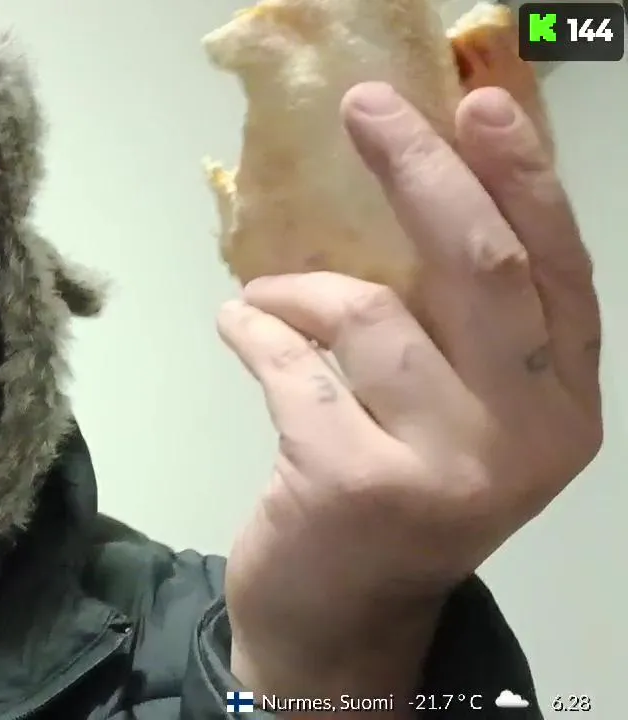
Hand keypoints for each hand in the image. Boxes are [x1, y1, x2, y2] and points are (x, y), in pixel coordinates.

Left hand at [215, 82, 602, 701]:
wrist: (343, 619)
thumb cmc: (396, 492)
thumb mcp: (457, 414)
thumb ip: (459, 327)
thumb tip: (414, 185)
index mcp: (565, 401)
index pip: (559, 266)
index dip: (521, 176)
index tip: (474, 101)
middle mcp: (530, 434)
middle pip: (480, 266)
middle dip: (419, 170)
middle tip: (363, 108)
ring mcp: (448, 464)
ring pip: (369, 313)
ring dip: (296, 287)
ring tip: (263, 297)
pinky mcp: (356, 483)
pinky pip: (292, 364)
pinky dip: (254, 328)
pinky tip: (237, 326)